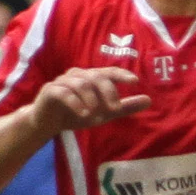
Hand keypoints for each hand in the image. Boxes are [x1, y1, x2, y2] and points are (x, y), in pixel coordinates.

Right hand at [30, 66, 149, 137]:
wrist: (46, 122)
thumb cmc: (76, 113)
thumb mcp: (104, 113)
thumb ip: (125, 107)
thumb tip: (149, 100)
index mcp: (91, 77)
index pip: (108, 71)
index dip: (121, 74)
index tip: (135, 82)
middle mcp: (77, 75)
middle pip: (96, 76)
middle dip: (108, 92)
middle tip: (114, 109)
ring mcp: (62, 81)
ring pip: (80, 83)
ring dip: (91, 100)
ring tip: (96, 116)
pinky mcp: (50, 91)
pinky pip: (63, 92)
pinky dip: (75, 102)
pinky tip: (83, 114)